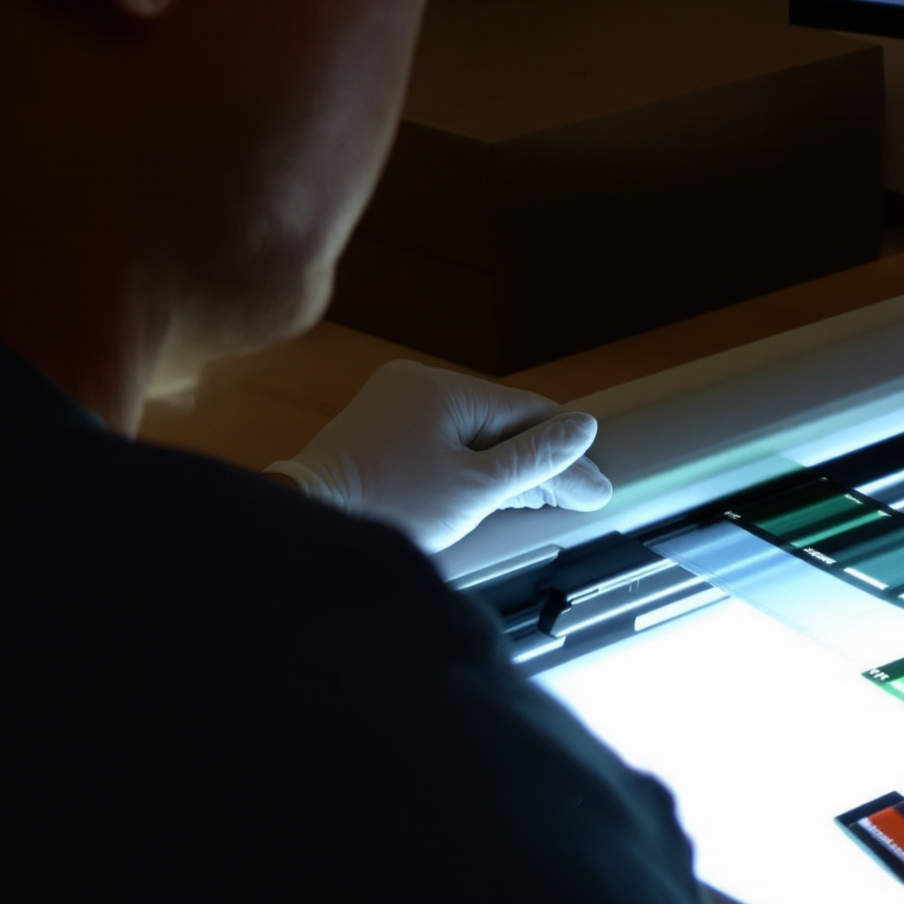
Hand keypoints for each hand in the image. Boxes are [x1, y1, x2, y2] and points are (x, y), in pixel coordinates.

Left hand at [269, 360, 611, 553]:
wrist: (309, 521)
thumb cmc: (387, 505)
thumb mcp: (477, 487)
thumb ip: (536, 459)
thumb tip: (583, 430)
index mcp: (442, 387)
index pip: (528, 413)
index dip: (564, 453)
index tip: (593, 487)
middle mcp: (414, 383)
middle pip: (499, 422)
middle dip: (533, 464)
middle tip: (572, 501)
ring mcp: (390, 404)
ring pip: (469, 433)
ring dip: (500, 468)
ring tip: (531, 504)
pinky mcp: (375, 430)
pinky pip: (437, 441)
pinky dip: (463, 467)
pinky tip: (480, 495)